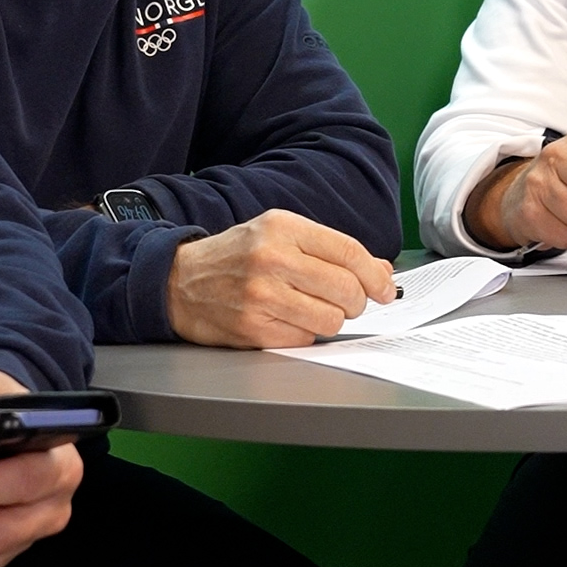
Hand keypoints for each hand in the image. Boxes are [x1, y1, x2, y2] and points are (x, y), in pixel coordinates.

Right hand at [166, 210, 398, 346]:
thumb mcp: (279, 236)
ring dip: (330, 320)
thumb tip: (381, 273)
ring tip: (310, 309)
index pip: (350, 253)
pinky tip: (285, 320)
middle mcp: (272, 258)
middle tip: (347, 302)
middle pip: (346, 289)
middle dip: (357, 302)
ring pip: (331, 320)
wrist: (179, 282)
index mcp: (283, 228)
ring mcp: (262, 296)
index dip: (376, 276)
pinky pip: (305, 339)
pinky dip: (303, 333)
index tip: (386, 290)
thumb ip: (330, 251)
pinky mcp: (254, 328)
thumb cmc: (237, 257)